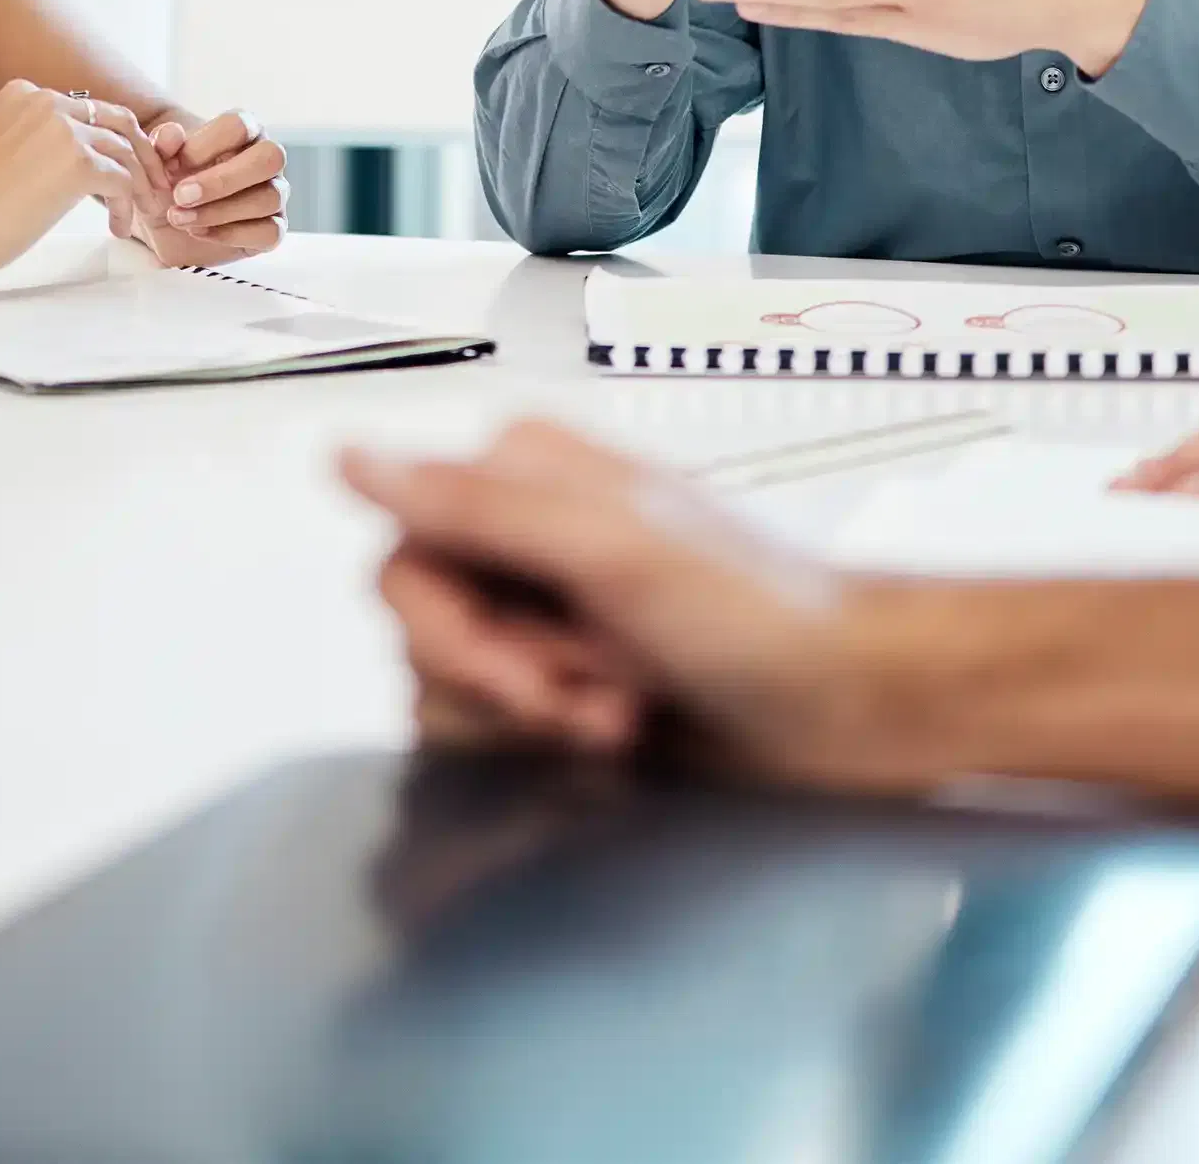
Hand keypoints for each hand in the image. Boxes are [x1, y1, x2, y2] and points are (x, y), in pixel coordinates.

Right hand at [0, 80, 148, 280]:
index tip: (125, 166)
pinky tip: (117, 227)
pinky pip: (122, 182)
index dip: (114, 139)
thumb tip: (80, 158)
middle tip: (153, 186)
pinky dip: (127, 206)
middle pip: (118, 122)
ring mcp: (64, 129)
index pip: (89, 109)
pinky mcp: (78, 162)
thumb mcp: (5, 151)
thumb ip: (40, 141)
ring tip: (142, 213)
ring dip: (140, 186)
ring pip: (125, 154)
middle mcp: (46, 101)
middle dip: (142, 155)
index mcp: (25, 93)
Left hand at [136, 108, 288, 262]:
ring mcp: (274, 194)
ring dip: (219, 211)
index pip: (239, 125)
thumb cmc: (169, 179)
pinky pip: (270, 232)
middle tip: (181, 196)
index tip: (171, 165)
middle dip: (223, 180)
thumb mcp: (156, 160)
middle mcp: (265, 158)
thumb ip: (161, 143)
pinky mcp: (272, 229)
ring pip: (269, 198)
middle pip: (270, 157)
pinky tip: (199, 232)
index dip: (204, 145)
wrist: (166, 218)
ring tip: (179, 218)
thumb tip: (172, 134)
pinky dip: (231, 234)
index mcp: (242, 131)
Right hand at [340, 421, 945, 792]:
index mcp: (523, 473)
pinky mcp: (563, 683)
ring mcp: (542, 613)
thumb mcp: (610, 548)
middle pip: (419, 630)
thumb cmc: (762, 614)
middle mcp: (522, 537)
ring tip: (625, 705)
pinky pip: (490, 729)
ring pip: (449, 689)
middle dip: (506, 677)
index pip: (402, 556)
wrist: (849, 701)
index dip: (453, 630)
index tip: (524, 661)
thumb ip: (472, 505)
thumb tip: (349, 458)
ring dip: (538, 713)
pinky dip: (552, 740)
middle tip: (597, 685)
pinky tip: (624, 727)